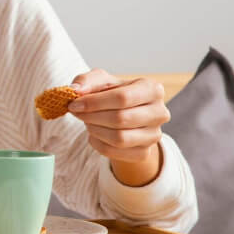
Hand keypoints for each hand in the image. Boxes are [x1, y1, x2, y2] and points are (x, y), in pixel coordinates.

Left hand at [67, 69, 169, 185]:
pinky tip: (93, 133)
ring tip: (86, 121)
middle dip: (92, 116)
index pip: (122, 98)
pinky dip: (97, 143)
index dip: (94, 102)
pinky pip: (115, 152)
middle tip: (76, 112)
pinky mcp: (144, 153)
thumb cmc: (112, 93)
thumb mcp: (100, 81)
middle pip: (120, 119)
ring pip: (119, 138)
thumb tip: (75, 89)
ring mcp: (154, 135)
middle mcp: (159, 113)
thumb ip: (86, 80)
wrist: (124, 115)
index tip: (74, 103)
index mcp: (152, 89)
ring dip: (94, 129)